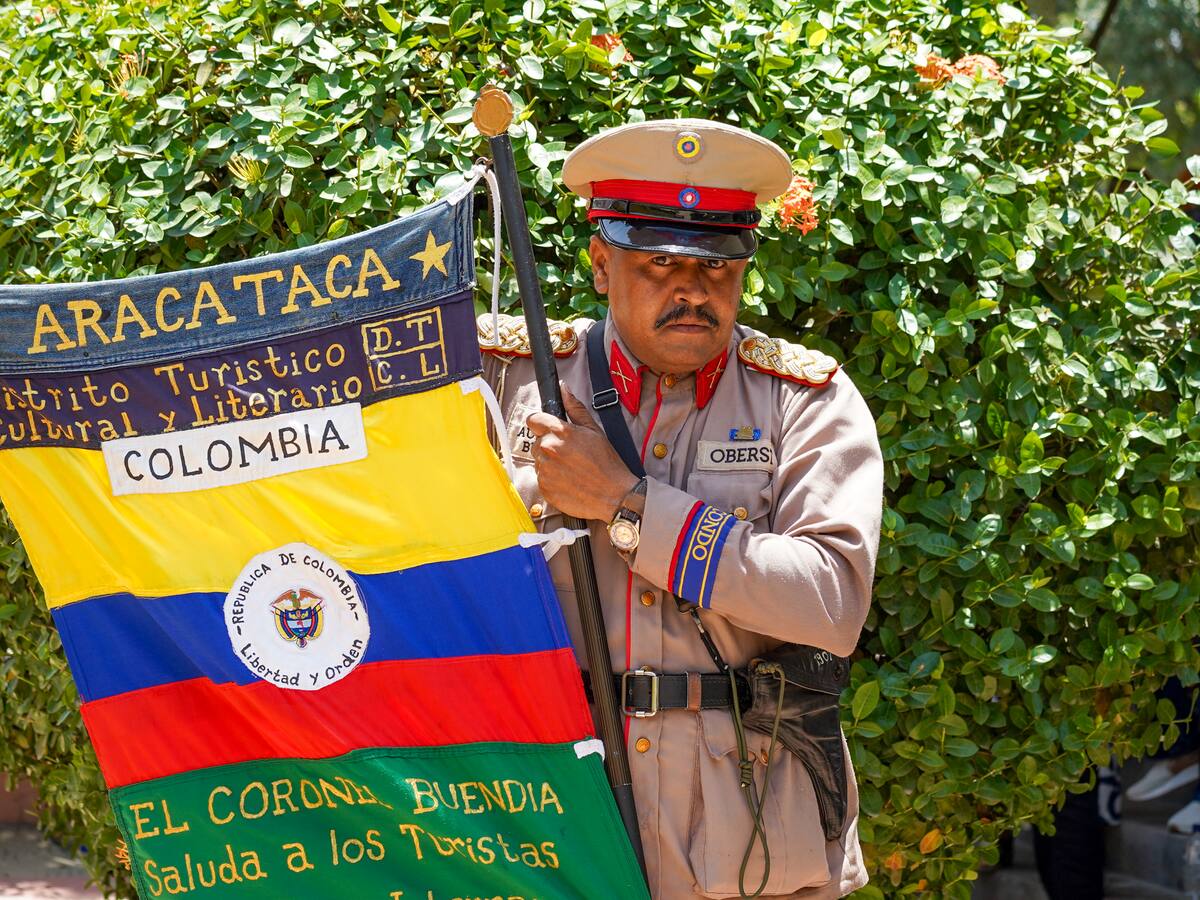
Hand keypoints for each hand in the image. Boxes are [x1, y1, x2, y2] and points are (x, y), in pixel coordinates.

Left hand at [526, 385, 639, 520]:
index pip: (533, 420)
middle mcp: (547, 450)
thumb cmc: (606, 463)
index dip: (541, 424)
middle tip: (569, 454)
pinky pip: (541, 478)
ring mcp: (544, 470)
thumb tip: (564, 389)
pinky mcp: (544, 488)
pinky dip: (551, 479)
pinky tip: (568, 480)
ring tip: (571, 469)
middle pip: (536, 442)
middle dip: (549, 445)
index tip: (549, 430)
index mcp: (559, 432)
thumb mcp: (594, 430)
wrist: (614, 495)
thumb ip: (575, 408)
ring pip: (538, 461)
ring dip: (550, 463)